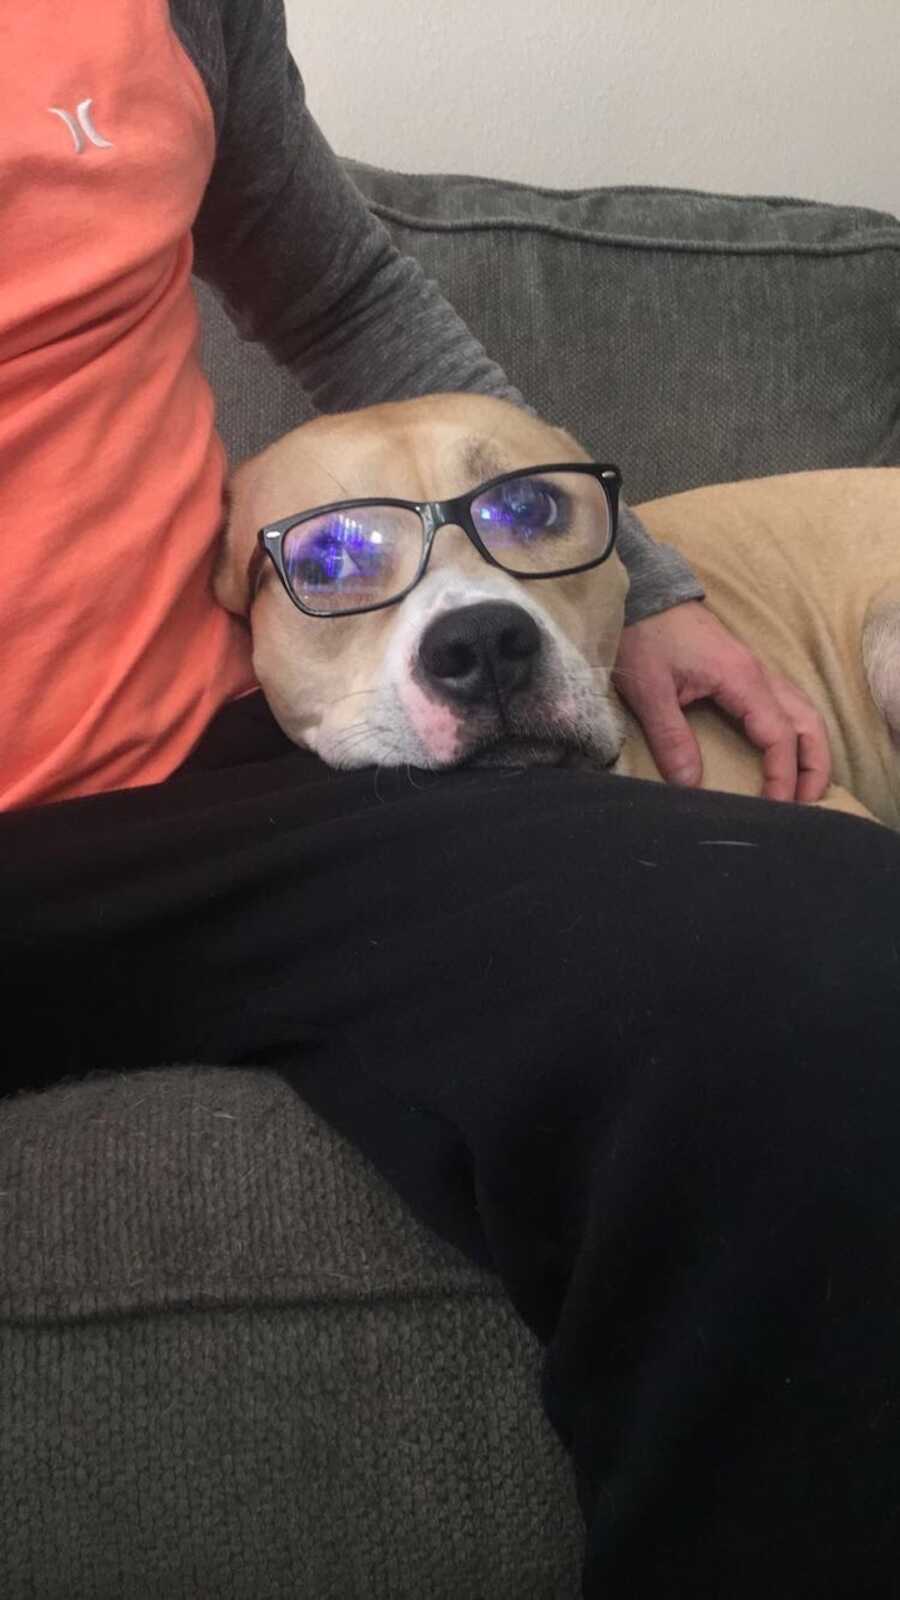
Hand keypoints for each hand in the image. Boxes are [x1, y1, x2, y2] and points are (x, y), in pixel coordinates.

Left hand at [613, 600, 831, 801]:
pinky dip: (797, 733)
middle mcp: (759, 674)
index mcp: (741, 679)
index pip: (779, 736)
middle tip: (805, 806)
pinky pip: (786, 705)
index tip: (774, 807)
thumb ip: (671, 738)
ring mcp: (755, 670)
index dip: (782, 775)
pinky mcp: (744, 671)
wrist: (641, 593)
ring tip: (803, 788)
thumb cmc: (644, 636)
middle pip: (807, 723)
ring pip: (803, 712)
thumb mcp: (650, 691)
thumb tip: (689, 784)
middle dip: (814, 767)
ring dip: (810, 750)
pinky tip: (787, 752)